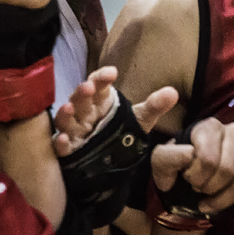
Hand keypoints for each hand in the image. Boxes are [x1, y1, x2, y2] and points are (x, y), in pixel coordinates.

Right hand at [53, 65, 179, 155]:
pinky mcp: (68, 151)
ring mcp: (74, 131)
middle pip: (80, 99)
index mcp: (100, 102)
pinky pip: (60, 146)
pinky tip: (63, 141)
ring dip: (66, 113)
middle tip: (89, 87)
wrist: (113, 161)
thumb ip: (155, 106)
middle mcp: (84, 113)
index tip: (112, 73)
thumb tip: (173, 92)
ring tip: (69, 107)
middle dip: (83, 92)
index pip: (98, 84)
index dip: (102, 77)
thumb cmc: (121, 132)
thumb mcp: (141, 119)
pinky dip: (59, 143)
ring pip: (66, 120)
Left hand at [152, 117, 233, 215]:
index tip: (187, 178)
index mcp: (210, 126)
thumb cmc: (176, 168)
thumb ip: (168, 157)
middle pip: (228, 171)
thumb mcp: (161, 162)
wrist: (189, 179)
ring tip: (210, 196)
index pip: (208, 159)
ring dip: (223, 199)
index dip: (195, 177)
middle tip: (198, 189)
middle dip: (208, 188)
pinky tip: (230, 198)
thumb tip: (189, 154)